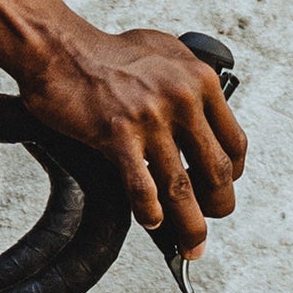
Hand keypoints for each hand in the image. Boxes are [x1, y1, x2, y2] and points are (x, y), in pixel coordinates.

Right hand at [15, 27, 245, 257]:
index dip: (233, 173)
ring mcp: (149, 119)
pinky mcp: (116, 135)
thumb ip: (189, 81)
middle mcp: (181, 100)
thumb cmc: (106, 51)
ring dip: (190, 224)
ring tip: (193, 244)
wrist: (58, 49)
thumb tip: (201, 114)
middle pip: (216, 171)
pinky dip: (149, 211)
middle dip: (219, 205)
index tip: (222, 185)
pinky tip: (151, 222)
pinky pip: (142, 187)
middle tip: (212, 219)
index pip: (234, 142)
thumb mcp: (165, 52)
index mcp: (199, 81)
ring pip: (182, 187)